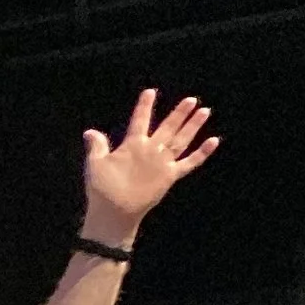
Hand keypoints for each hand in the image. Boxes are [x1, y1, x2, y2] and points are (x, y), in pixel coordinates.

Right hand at [81, 89, 216, 239]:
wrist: (117, 213)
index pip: (140, 120)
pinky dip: (203, 153)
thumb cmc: (103, 189)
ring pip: (183, 140)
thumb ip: (96, 146)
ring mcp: (164, 163)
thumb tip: (90, 131)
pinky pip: (190, 163)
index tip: (150, 92)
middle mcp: (152, 150)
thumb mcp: (94, 164)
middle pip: (169, 127)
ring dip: (194, 125)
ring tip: (204, 112)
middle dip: (180, 112)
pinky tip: (213, 142)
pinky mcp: (171, 176)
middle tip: (192, 100)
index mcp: (133, 146)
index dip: (144, 106)